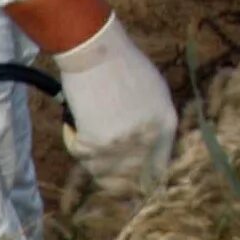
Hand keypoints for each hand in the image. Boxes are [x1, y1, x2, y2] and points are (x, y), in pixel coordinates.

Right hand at [51, 15, 175, 192]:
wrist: (96, 52)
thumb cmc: (126, 65)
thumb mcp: (156, 93)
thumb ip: (157, 124)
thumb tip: (151, 153)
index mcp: (166, 128)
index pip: (159, 170)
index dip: (144, 182)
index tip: (131, 186)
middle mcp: (147, 142)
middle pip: (130, 179)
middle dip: (114, 176)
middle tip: (101, 164)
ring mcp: (121, 146)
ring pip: (101, 171)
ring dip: (92, 157)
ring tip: (87, 130)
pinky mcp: (94, 145)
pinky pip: (80, 155)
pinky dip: (73, 139)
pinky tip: (75, 121)